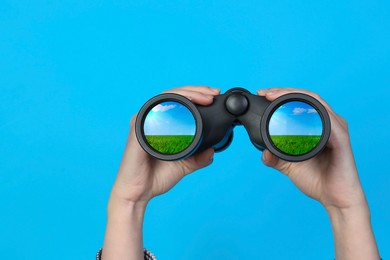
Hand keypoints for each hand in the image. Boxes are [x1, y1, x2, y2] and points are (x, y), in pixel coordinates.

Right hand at [110, 86, 219, 204]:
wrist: (138, 193)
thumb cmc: (155, 177)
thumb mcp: (184, 165)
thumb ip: (198, 158)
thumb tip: (212, 151)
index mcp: (160, 123)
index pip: (178, 101)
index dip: (196, 94)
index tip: (214, 95)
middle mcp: (150, 118)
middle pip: (173, 94)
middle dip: (196, 90)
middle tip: (213, 93)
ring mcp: (143, 121)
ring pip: (165, 97)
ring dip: (187, 93)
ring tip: (205, 96)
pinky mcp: (138, 128)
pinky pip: (154, 110)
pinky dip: (170, 103)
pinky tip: (185, 103)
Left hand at [258, 87, 363, 209]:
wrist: (335, 199)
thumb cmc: (317, 180)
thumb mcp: (289, 166)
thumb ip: (275, 158)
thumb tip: (263, 152)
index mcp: (318, 125)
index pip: (301, 102)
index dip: (282, 94)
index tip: (263, 94)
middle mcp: (328, 123)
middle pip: (307, 97)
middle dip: (285, 91)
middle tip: (265, 92)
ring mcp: (336, 129)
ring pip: (316, 102)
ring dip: (295, 96)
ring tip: (275, 96)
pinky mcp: (341, 138)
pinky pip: (328, 120)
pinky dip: (312, 111)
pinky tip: (297, 110)